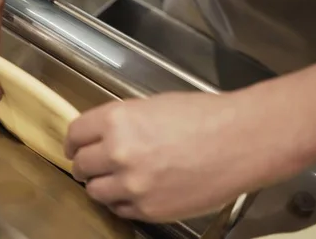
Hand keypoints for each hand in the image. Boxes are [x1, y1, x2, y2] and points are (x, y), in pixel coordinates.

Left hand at [65, 92, 301, 222]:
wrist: (241, 141)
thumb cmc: (204, 116)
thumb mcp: (152, 105)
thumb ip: (121, 122)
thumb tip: (101, 135)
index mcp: (117, 120)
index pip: (75, 134)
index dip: (74, 141)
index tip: (76, 146)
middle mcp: (118, 153)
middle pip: (81, 166)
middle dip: (86, 164)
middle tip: (96, 164)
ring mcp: (133, 185)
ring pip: (96, 192)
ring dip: (102, 185)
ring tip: (119, 179)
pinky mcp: (150, 210)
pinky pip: (121, 210)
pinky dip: (124, 201)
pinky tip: (139, 191)